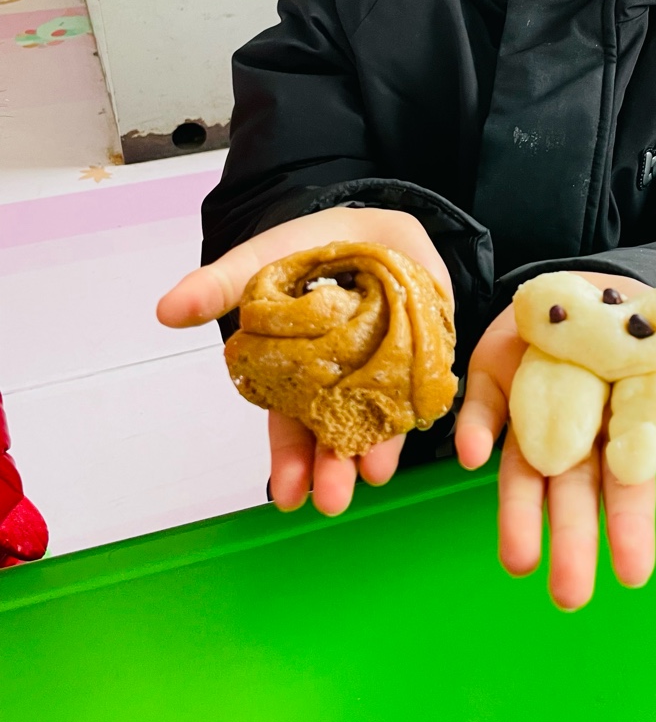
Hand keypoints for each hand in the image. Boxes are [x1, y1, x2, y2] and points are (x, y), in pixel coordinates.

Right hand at [157, 206, 451, 515]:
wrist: (369, 220)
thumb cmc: (306, 249)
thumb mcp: (258, 264)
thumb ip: (219, 287)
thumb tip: (165, 312)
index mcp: (297, 370)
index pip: (290, 423)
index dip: (287, 458)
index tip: (284, 495)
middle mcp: (341, 379)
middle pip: (335, 430)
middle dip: (331, 467)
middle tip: (329, 501)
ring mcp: (385, 366)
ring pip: (379, 417)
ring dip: (374, 450)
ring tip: (371, 478)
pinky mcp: (425, 349)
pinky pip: (422, 386)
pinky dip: (417, 409)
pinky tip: (412, 430)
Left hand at [455, 272, 655, 610]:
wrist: (602, 287)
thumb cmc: (649, 337)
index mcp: (619, 434)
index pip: (624, 485)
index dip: (628, 525)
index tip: (634, 573)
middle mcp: (571, 430)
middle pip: (569, 488)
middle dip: (570, 540)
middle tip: (570, 595)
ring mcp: (529, 405)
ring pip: (520, 465)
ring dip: (517, 511)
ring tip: (519, 561)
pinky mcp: (494, 374)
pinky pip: (481, 404)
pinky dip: (475, 430)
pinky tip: (472, 457)